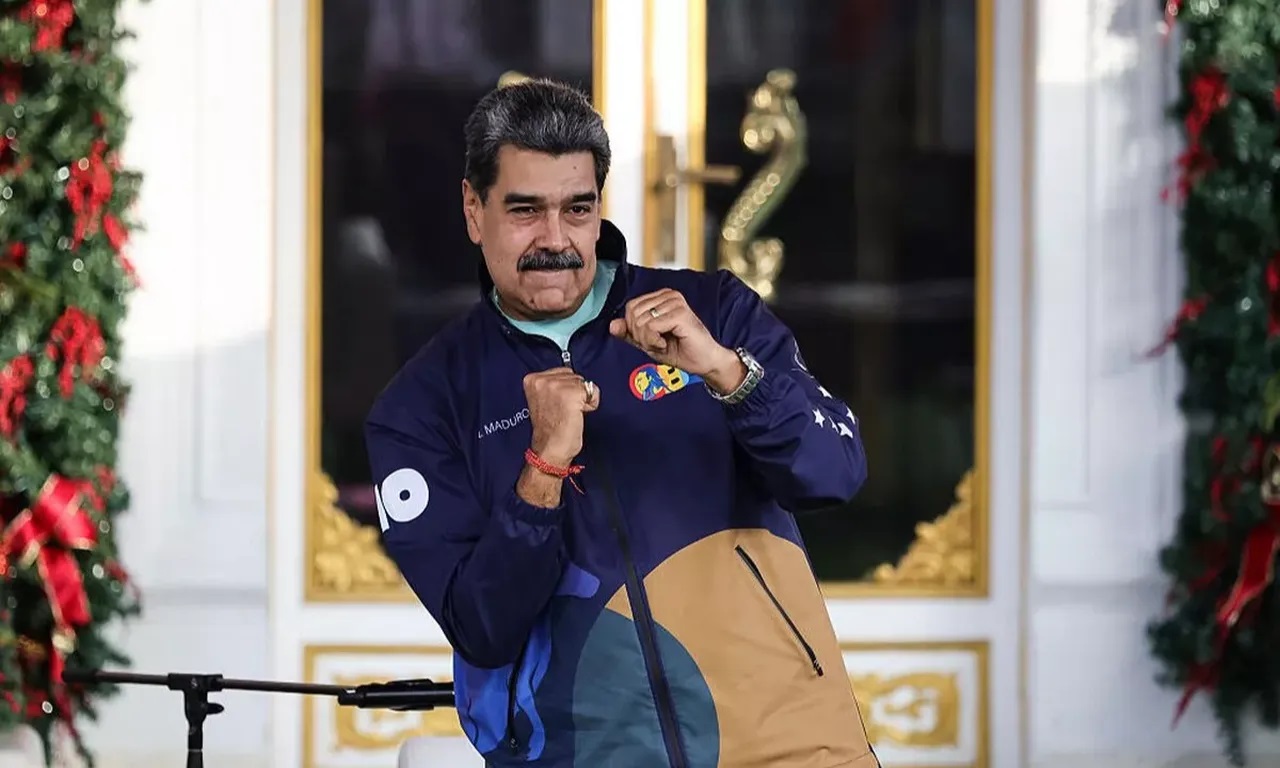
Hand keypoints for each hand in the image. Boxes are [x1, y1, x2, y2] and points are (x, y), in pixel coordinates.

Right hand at [523, 366, 599, 465]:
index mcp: (532, 379)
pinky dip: (591, 404)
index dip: (567, 389)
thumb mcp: (544, 399)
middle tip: (564, 412)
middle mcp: (542, 380)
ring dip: (583, 399)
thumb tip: (575, 379)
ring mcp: (556, 386)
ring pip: (583, 383)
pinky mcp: (570, 394)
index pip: (563, 372)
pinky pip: (592, 391)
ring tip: (570, 414)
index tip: (558, 405)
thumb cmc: (550, 429)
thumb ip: (553, 386)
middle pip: (574, 375)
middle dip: (575, 393)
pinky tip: (578, 415)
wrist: (550, 450)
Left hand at [608, 289, 745, 392]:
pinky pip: (651, 327)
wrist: (706, 362)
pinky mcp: (679, 313)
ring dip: (649, 340)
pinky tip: (668, 343)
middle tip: (659, 343)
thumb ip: (630, 334)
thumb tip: (612, 325)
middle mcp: (668, 295)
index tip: (654, 339)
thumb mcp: (649, 343)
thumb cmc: (681, 351)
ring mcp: (675, 302)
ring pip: (640, 322)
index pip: (630, 308)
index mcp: (661, 297)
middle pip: (633, 314)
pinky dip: (654, 342)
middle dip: (641, 336)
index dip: (635, 330)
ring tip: (665, 343)